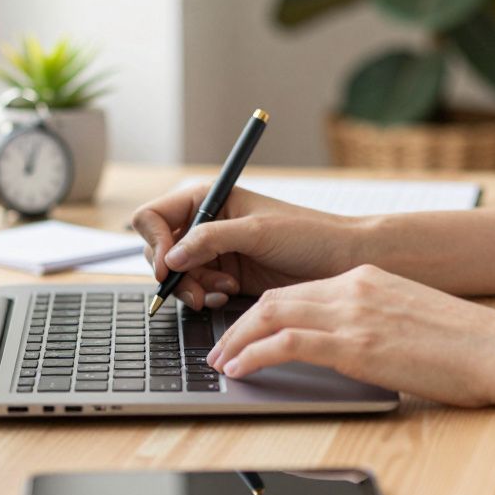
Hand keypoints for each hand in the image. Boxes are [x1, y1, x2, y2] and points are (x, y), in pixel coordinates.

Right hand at [130, 183, 364, 309]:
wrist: (340, 261)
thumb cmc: (308, 234)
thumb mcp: (256, 231)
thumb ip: (210, 240)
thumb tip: (172, 257)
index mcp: (208, 198)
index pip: (154, 216)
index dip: (155, 241)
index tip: (169, 266)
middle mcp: (206, 223)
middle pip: (159, 250)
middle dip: (174, 273)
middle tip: (197, 289)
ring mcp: (214, 252)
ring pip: (176, 275)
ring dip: (192, 288)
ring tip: (221, 292)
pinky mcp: (224, 276)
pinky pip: (196, 289)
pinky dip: (205, 296)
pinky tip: (227, 295)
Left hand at [205, 264, 494, 408]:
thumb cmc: (466, 346)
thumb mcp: (411, 320)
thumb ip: (376, 323)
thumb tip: (353, 347)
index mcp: (367, 279)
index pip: (299, 290)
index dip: (263, 311)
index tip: (245, 330)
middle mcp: (354, 288)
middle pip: (276, 298)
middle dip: (239, 324)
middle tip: (219, 347)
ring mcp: (353, 314)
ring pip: (271, 315)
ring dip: (237, 340)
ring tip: (221, 362)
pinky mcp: (355, 344)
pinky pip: (287, 343)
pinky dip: (254, 354)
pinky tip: (240, 370)